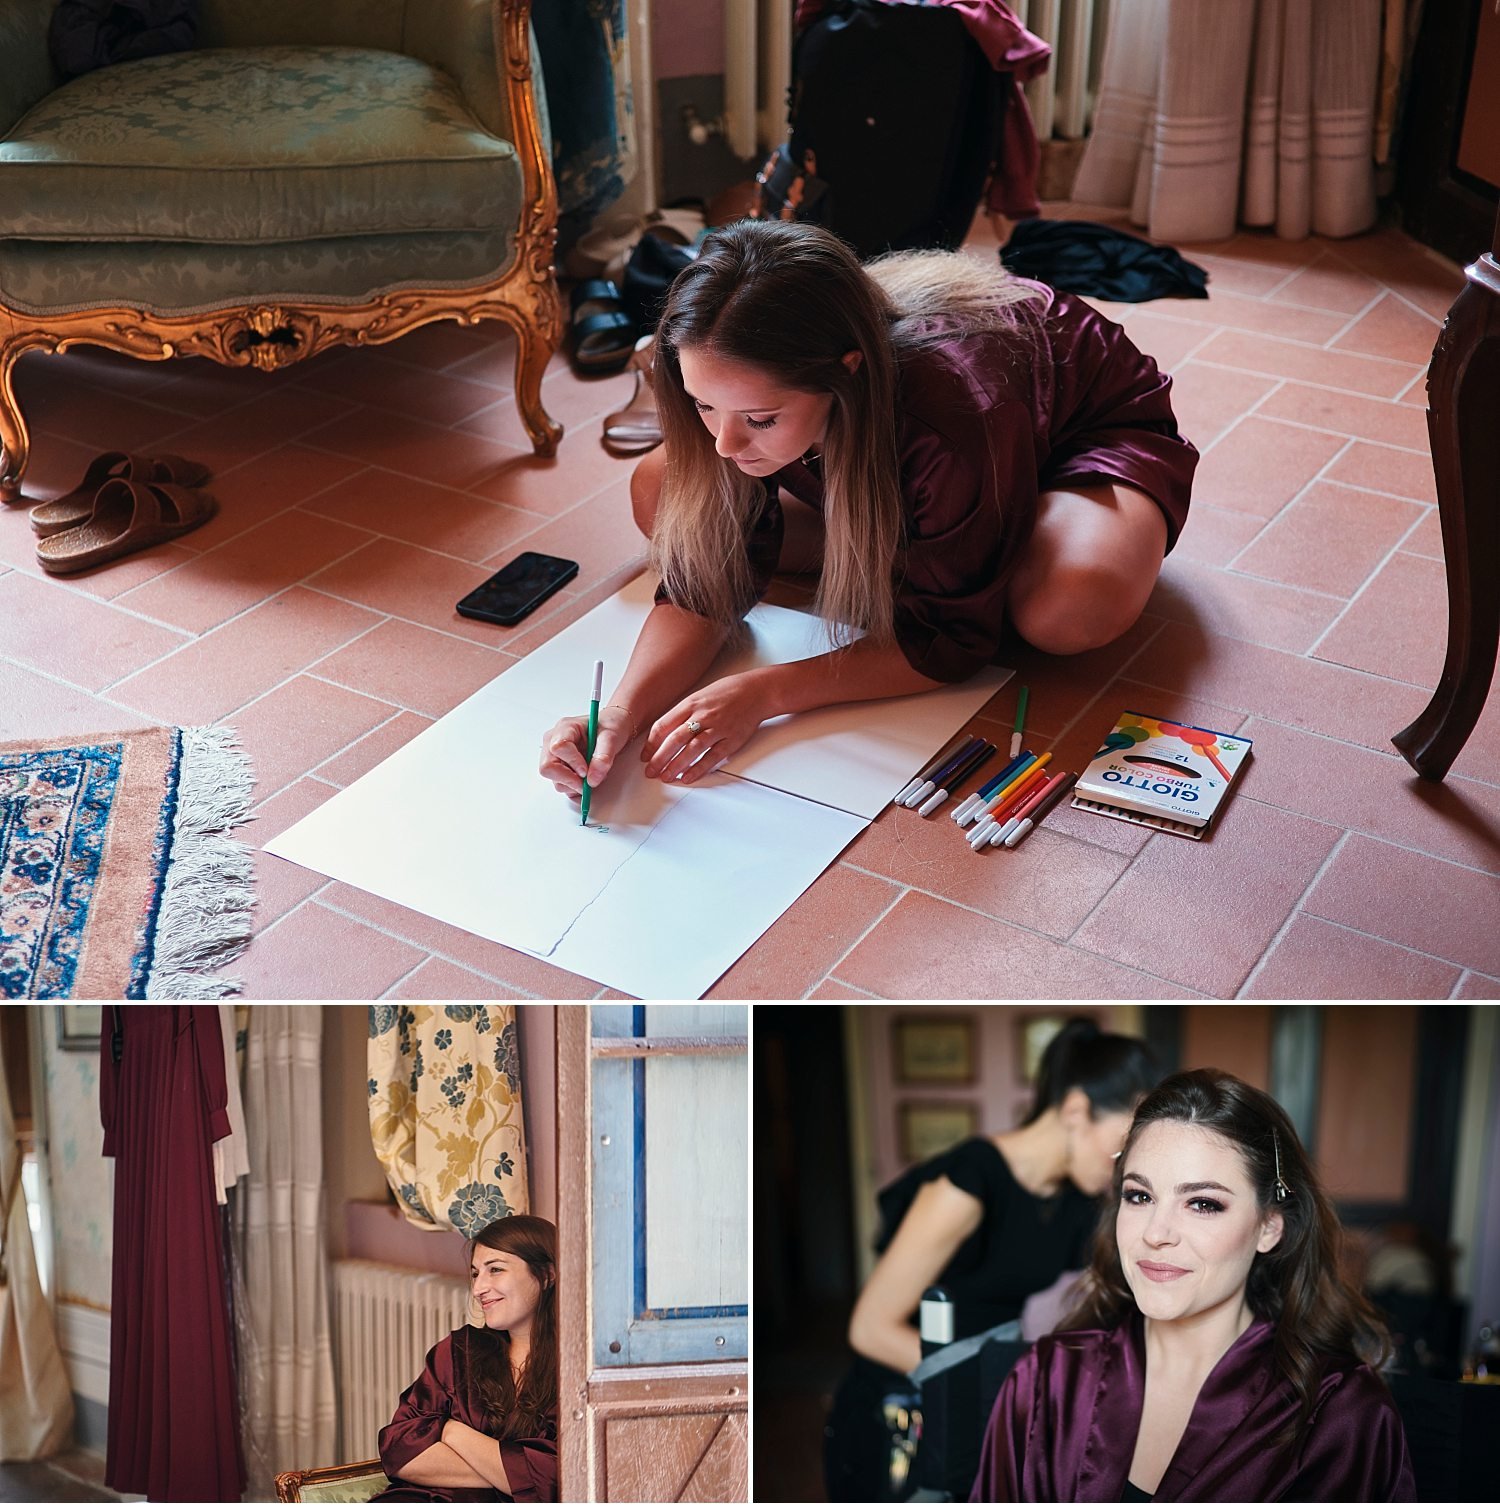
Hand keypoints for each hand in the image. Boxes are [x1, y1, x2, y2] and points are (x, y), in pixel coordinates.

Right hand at [540, 703, 635, 798]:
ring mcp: (554, 757)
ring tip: (591, 777)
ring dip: (574, 785)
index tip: (586, 771)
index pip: (558, 748)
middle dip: (568, 779)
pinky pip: (561, 786)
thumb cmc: (610, 726)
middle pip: (548, 767)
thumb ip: (604, 756)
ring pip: (554, 779)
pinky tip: (586, 780)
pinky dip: (574, 789)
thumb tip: (592, 779)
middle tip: (587, 784)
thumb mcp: (612, 737)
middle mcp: (554, 741)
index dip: (572, 762)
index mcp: (565, 728)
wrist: (613, 729)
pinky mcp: (558, 770)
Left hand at [641, 673, 772, 783]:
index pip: (663, 726)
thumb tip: (665, 732)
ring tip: (666, 777)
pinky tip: (688, 777)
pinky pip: (712, 757)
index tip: (645, 755)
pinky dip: (698, 769)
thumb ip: (683, 713)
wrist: (756, 692)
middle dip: (659, 759)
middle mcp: (702, 716)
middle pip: (674, 740)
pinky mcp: (731, 740)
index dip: (651, 744)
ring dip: (676, 766)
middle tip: (650, 771)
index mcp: (691, 703)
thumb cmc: (728, 692)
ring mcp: (718, 728)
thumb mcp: (699, 696)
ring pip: (691, 750)